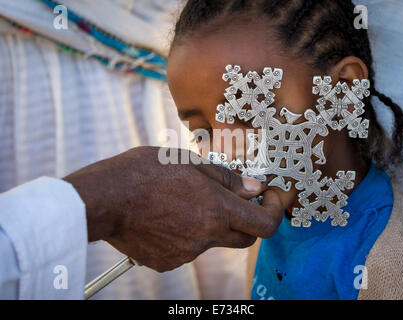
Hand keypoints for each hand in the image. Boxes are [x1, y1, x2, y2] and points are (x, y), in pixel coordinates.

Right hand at [63, 146, 284, 271]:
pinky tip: (166, 217)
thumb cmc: (144, 171)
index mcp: (215, 209)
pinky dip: (186, 234)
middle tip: (234, 201)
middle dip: (247, 220)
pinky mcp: (168, 261)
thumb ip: (226, 179)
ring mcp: (186, 252)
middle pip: (244, 237)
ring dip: (210, 224)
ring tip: (182, 202)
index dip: (275, 212)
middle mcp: (205, 235)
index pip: (264, 224)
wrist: (104, 199)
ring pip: (213, 240)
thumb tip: (254, 190)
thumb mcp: (189, 162)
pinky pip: (188, 249)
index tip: (271, 199)